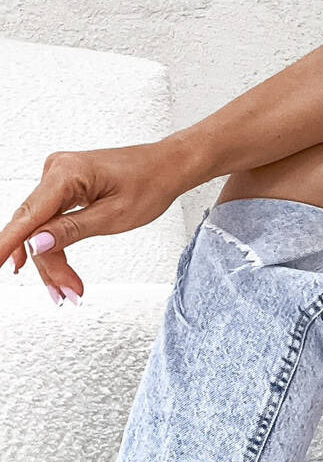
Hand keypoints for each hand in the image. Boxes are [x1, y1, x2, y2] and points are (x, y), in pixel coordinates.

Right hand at [0, 137, 194, 303]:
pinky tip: (59, 271)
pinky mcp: (62, 185)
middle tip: (66, 295)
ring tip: (69, 290)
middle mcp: (55, 170)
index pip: (27, 216)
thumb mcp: (114, 216)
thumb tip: (35, 244)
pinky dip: (56, 244)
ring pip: (40, 228)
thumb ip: (72, 230)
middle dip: (47, 265)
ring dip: (52, 261)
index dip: (6, 245)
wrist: (167, 166)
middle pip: (34, 227)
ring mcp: (57, 176)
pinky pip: (49, 219)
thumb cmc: (149, 184)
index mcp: (67, 173)